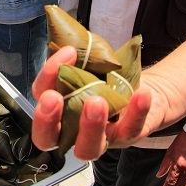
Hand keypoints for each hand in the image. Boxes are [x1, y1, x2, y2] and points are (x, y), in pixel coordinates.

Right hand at [31, 46, 160, 160]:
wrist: (146, 93)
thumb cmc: (109, 81)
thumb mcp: (90, 68)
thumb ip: (75, 61)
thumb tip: (67, 37)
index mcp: (57, 111)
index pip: (39, 99)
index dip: (46, 80)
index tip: (65, 55)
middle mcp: (72, 131)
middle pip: (47, 139)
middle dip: (47, 120)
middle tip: (54, 97)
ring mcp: (100, 139)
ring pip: (88, 148)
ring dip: (90, 126)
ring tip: (96, 101)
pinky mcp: (127, 136)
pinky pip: (131, 129)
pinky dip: (136, 112)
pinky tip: (141, 95)